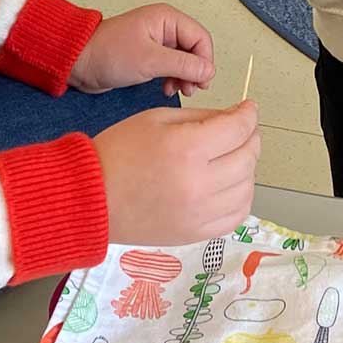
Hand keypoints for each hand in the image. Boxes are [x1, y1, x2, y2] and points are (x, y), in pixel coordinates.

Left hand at [72, 3, 215, 96]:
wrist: (78, 63)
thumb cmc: (107, 54)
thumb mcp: (150, 60)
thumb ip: (183, 65)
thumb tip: (208, 71)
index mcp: (166, 19)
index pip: (200, 38)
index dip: (205, 61)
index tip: (202, 81)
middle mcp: (163, 27)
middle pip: (194, 49)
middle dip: (195, 70)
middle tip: (191, 89)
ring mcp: (156, 42)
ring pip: (184, 60)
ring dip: (185, 76)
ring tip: (178, 90)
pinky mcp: (148, 55)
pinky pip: (170, 66)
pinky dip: (173, 78)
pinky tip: (166, 89)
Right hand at [94, 101, 260, 245]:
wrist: (91, 199)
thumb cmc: (117, 152)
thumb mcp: (156, 119)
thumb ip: (201, 117)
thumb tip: (234, 118)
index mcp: (187, 149)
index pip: (238, 129)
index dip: (248, 114)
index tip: (248, 109)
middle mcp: (199, 184)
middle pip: (247, 157)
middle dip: (251, 138)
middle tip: (243, 130)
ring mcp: (200, 214)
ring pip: (247, 188)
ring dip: (248, 168)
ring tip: (234, 157)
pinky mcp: (196, 234)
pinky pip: (236, 216)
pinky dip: (241, 197)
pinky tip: (230, 185)